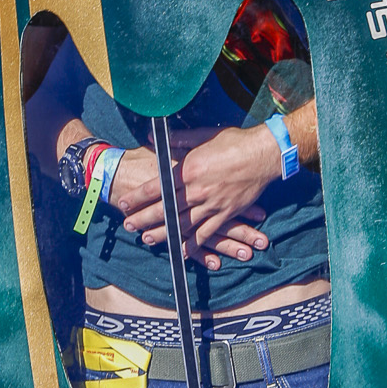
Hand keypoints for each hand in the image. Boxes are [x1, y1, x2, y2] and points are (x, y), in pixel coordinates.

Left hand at [116, 128, 272, 267]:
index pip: (155, 187)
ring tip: (147, 239)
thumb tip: (151, 137)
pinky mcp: (225, 213)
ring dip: (162, 233)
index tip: (123, 203)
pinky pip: (206, 234)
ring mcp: (211, 204)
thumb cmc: (234, 142)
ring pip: (181, 224)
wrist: (263, 154)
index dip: (137, 197)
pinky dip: (193, 244)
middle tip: (128, 226)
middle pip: (163, 209)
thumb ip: (176, 140)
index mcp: (187, 170)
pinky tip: (181, 251)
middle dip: (143, 219)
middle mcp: (196, 190)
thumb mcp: (202, 136)